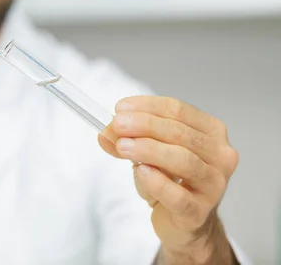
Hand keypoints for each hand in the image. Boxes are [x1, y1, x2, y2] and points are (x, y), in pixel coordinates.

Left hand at [98, 96, 238, 258]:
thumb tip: (107, 130)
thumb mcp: (146, 152)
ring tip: (123, 146)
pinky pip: (178, 195)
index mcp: (211, 132)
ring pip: (183, 160)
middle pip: (180, 132)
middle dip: (145, 125)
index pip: (179, 110)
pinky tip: (141, 172)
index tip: (120, 108)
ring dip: (148, 149)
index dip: (147, 106)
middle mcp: (220, 155)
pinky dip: (157, 181)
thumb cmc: (169, 179)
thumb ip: (127, 138)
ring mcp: (213, 185)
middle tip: (118, 124)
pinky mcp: (199, 212)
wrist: (181, 221)